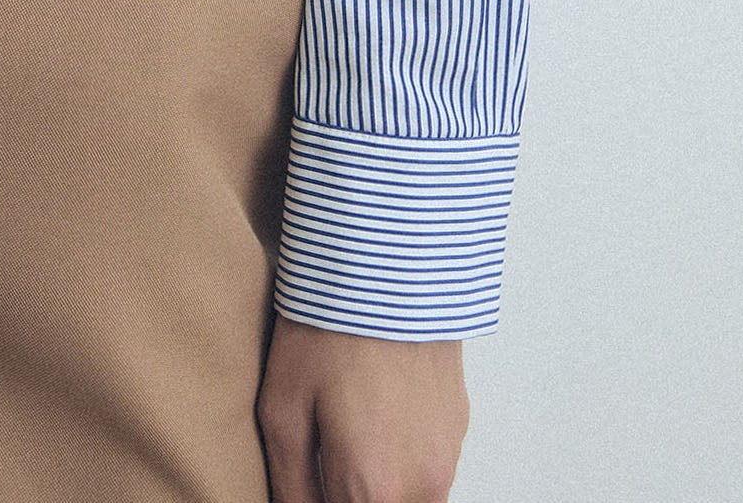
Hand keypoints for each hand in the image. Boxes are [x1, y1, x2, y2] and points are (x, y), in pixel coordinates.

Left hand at [256, 313, 469, 502]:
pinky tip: (375, 419)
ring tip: (347, 440)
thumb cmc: (328, 329)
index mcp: (372, 488)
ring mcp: (448, 457)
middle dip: (353, 497)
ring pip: (412, 502)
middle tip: (326, 462)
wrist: (389, 262)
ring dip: (380, 488)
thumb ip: (291, 485)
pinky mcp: (459, 427)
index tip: (314, 482)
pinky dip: (403, 464)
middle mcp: (422, 485)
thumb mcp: (283, 408)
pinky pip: (431, 472)